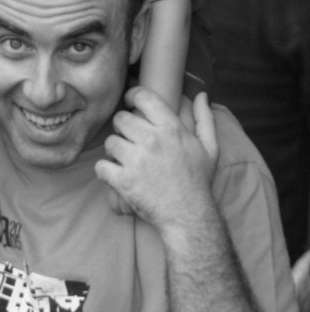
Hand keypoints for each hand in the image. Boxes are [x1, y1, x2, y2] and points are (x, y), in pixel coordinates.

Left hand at [95, 89, 217, 230]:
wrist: (189, 216)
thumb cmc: (198, 181)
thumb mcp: (210, 148)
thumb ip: (205, 119)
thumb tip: (202, 96)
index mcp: (171, 128)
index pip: (143, 96)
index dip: (132, 96)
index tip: (129, 102)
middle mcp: (152, 140)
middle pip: (120, 118)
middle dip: (122, 127)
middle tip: (128, 138)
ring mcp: (136, 160)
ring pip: (110, 142)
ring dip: (114, 150)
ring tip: (124, 158)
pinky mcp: (124, 181)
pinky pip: (101, 166)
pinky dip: (104, 171)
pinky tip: (114, 174)